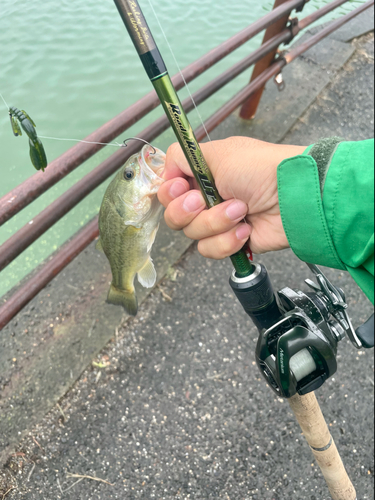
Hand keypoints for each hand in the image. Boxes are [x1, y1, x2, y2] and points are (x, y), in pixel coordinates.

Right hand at [158, 136, 305, 258]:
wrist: (293, 196)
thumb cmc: (261, 169)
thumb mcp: (219, 153)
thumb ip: (184, 156)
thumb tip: (166, 168)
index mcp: (202, 175)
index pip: (168, 189)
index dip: (169, 192)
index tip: (180, 187)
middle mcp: (206, 198)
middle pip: (174, 215)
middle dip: (188, 211)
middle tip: (203, 201)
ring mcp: (218, 222)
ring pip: (192, 235)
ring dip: (215, 222)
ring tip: (241, 210)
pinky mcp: (231, 242)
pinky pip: (211, 249)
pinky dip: (228, 240)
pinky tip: (247, 229)